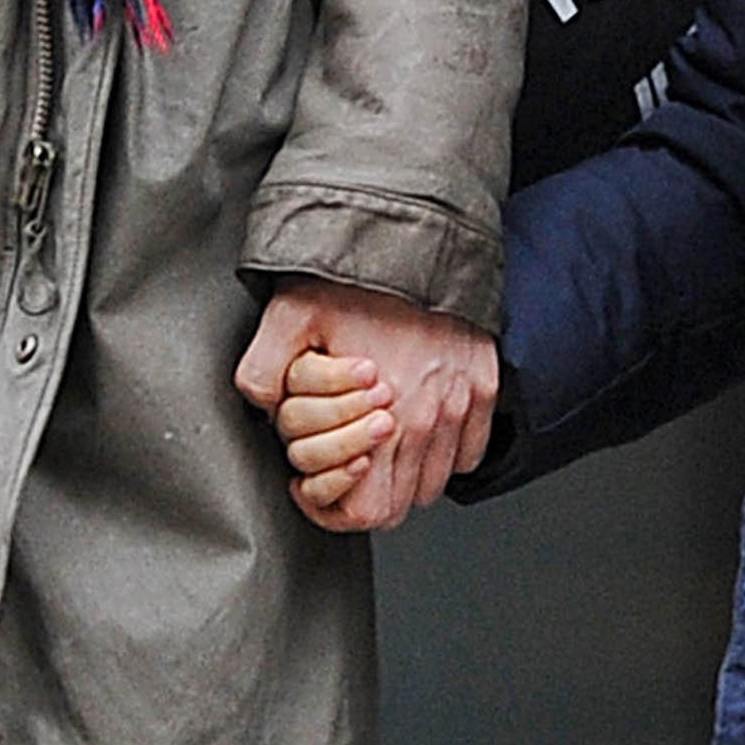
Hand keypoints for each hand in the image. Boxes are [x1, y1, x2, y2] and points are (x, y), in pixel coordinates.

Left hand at [234, 280, 496, 533]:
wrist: (419, 232)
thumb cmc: (357, 274)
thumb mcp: (287, 317)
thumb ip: (261, 372)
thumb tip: (263, 411)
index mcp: (382, 417)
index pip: (367, 512)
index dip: (332, 508)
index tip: (314, 486)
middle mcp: (428, 420)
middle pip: (401, 504)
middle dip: (365, 493)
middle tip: (343, 462)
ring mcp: (461, 404)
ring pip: (434, 483)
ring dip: (404, 474)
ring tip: (376, 441)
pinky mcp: (484, 385)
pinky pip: (469, 451)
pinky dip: (444, 451)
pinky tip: (417, 424)